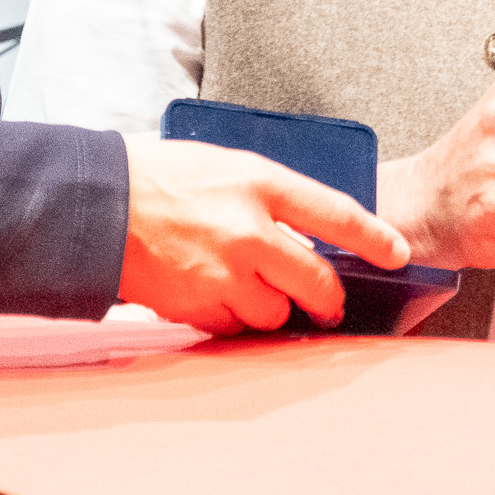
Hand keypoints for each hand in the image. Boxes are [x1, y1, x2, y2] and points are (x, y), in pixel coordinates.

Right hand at [118, 137, 409, 334]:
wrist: (96, 205)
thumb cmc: (161, 178)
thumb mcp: (228, 168)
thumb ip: (272, 200)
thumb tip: (310, 237)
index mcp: (259, 184)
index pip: (336, 215)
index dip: (375, 239)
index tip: (398, 253)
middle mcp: (247, 232)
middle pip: (316, 283)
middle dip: (328, 299)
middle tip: (327, 301)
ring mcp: (221, 274)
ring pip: (275, 314)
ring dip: (274, 309)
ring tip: (252, 289)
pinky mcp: (196, 306)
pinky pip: (233, 327)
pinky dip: (233, 318)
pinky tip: (216, 295)